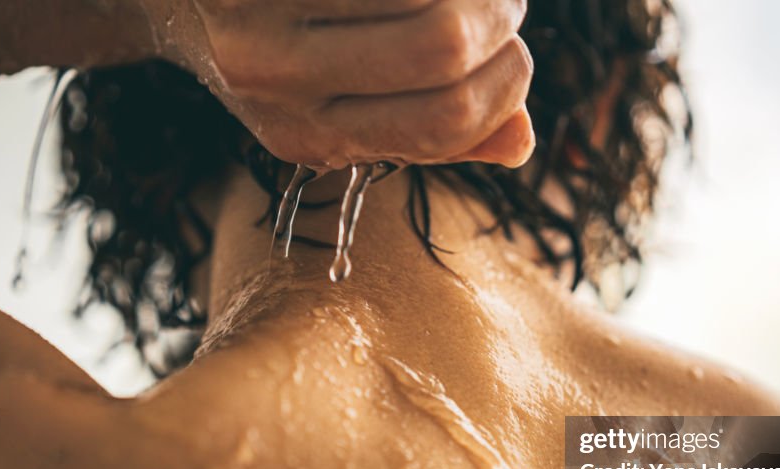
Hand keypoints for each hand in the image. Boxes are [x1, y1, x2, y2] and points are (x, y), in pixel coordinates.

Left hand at [147, 0, 533, 167]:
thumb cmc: (267, 45)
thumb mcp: (334, 104)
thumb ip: (426, 128)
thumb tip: (521, 142)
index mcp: (310, 135)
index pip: (446, 121)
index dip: (508, 86)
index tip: (516, 54)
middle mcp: (279, 80)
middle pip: (442, 45)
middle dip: (500, 15)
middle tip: (505, 1)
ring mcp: (257, 9)